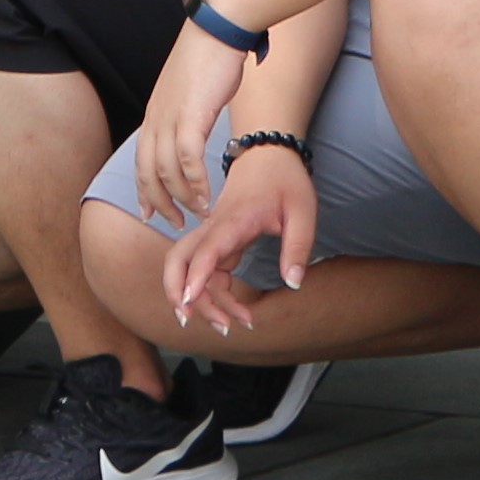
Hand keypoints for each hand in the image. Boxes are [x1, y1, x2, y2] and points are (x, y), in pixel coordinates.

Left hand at [135, 18, 247, 227]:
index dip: (144, 190)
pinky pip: (189, 161)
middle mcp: (155, 120)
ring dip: (183, 199)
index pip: (140, 162)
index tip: (150, 212)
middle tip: (175, 224)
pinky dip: (197, 184)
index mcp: (153, 115)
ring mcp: (170, 120)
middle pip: (148, 174)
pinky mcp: (191, 118)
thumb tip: (191, 127)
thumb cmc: (207, 57)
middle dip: (160, 203)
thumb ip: (184, 113)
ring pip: (168, 173)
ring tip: (199, 215)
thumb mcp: (187, 92)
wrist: (216, 30)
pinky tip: (208, 197)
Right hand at [161, 142, 313, 345]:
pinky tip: (235, 311)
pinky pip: (205, 271)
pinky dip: (213, 294)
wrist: (268, 153)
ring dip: (198, 299)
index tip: (189, 301)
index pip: (206, 250)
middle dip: (177, 292)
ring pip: (188, 269)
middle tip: (190, 320)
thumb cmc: (285, 181)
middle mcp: (215, 229)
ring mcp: (213, 235)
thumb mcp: (302, 213)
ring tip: (227, 326)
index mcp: (234, 221)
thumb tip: (293, 284)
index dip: (195, 276)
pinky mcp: (217, 241)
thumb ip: (298, 248)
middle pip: (178, 259)